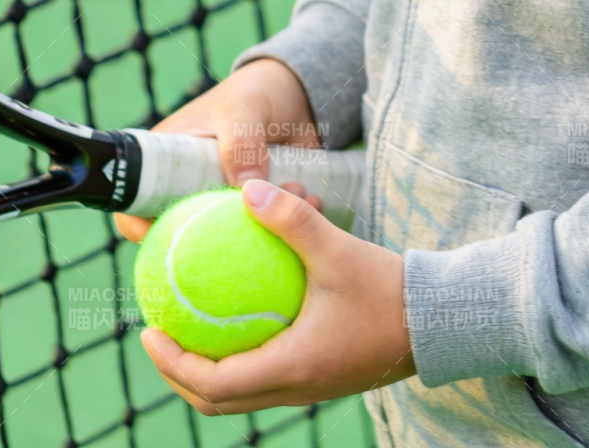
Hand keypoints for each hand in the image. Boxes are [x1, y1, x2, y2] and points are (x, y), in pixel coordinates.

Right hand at [114, 58, 320, 242]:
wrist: (298, 96)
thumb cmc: (255, 94)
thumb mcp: (242, 109)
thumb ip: (240, 144)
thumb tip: (245, 191)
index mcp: (169, 159)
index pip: (137, 200)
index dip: (137, 225)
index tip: (163, 243)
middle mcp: (191, 186)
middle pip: (180, 230)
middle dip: (210, 240)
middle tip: (243, 235)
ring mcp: (223, 200)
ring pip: (228, 236)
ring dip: (260, 230)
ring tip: (292, 195)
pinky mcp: (256, 211)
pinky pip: (265, 231)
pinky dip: (287, 227)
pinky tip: (311, 202)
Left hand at [140, 178, 415, 412]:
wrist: (440, 320)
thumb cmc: (389, 288)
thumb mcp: (336, 247)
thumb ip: (290, 219)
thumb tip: (246, 188)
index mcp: (293, 368)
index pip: (216, 384)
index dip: (174, 364)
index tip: (148, 331)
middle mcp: (297, 387)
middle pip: (219, 400)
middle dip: (180, 373)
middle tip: (157, 331)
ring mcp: (310, 385)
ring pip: (242, 392)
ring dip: (207, 368)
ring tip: (187, 324)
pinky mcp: (320, 374)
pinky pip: (265, 375)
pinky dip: (239, 356)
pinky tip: (236, 314)